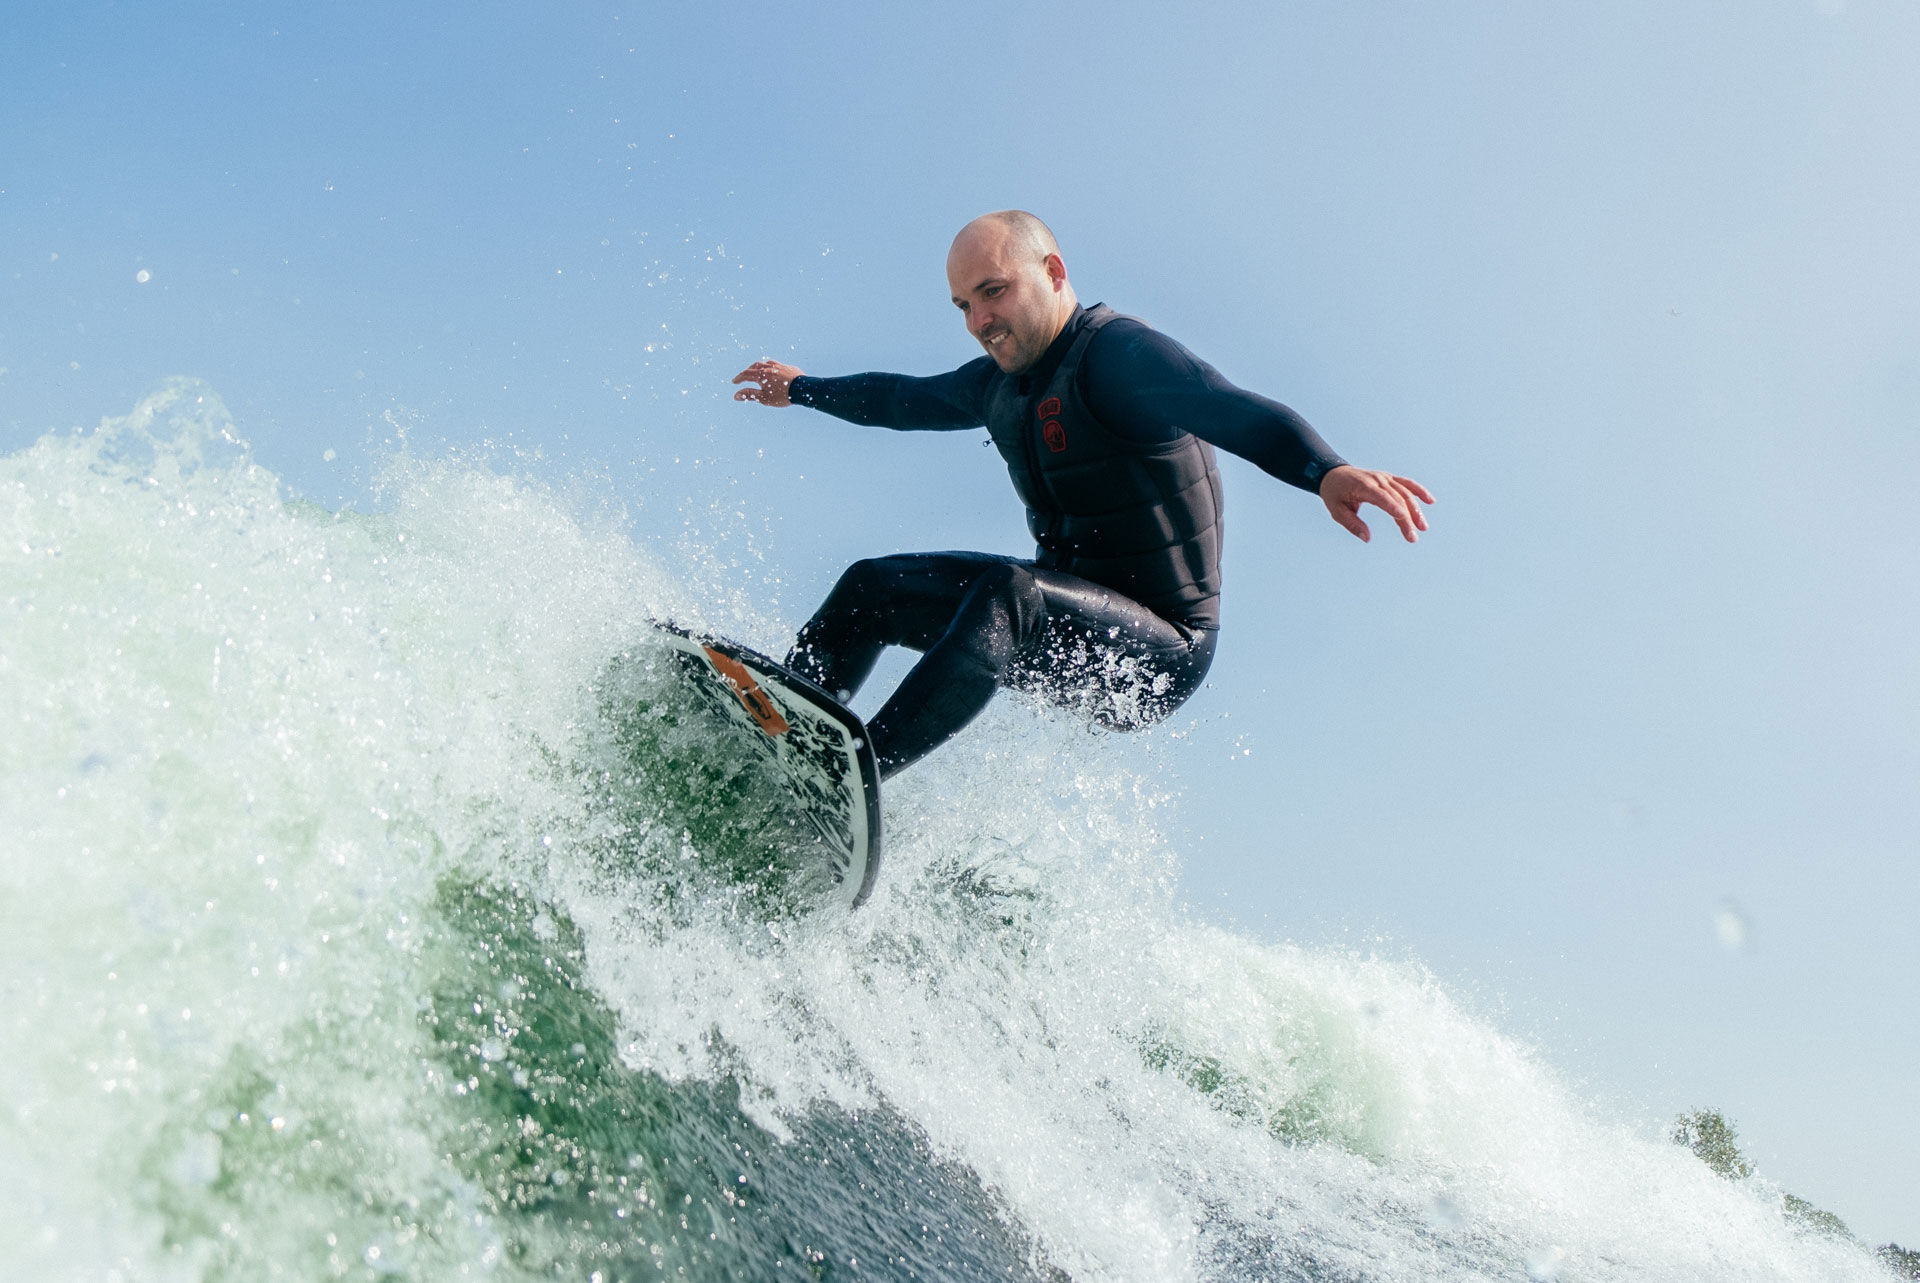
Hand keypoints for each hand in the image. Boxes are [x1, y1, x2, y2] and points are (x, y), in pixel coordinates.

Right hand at [732, 360, 803, 406]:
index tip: (734, 382)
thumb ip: (749, 395)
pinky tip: (773, 371)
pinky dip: (771, 367)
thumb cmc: (782, 395)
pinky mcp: (788, 368)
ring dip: (759, 367)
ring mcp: (780, 366)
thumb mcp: (764, 398)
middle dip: (748, 371)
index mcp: (762, 375)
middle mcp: (769, 367)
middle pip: (755, 366)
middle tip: (744, 376)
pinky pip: (777, 365)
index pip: (746, 374)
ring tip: (757, 371)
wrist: (802, 389)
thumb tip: (735, 395)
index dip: (739, 378)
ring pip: (766, 363)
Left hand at [1319, 465, 1434, 542]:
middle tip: (1413, 538)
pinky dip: (1419, 491)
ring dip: (1416, 510)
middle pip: (1397, 499)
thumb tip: (1367, 538)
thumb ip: (1352, 524)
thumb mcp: (1336, 511)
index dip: (1393, 507)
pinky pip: (1407, 484)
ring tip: (1423, 527)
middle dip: (1406, 519)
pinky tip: (1430, 501)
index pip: (1381, 497)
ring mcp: (1385, 478)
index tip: (1403, 519)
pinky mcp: (1389, 478)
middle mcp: (1377, 480)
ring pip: (1405, 492)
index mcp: (1363, 486)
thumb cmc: (1335, 494)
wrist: (1333, 474)